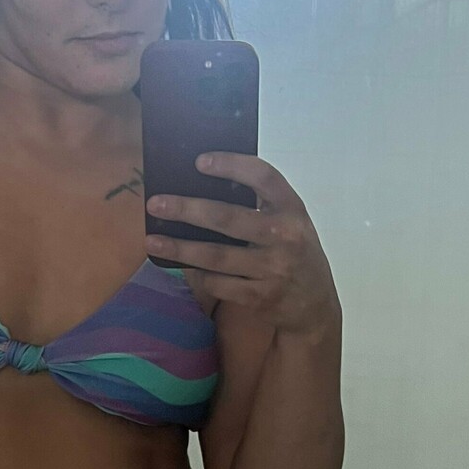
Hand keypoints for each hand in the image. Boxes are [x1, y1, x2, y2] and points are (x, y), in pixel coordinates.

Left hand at [146, 155, 339, 341]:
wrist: (315, 306)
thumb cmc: (294, 253)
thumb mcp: (291, 223)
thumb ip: (263, 205)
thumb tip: (205, 187)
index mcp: (292, 209)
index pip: (263, 177)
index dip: (231, 165)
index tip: (200, 161)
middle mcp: (284, 237)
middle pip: (227, 217)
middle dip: (186, 209)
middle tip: (156, 204)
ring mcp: (272, 269)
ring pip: (215, 256)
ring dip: (179, 248)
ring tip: (153, 241)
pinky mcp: (260, 297)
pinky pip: (218, 283)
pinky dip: (198, 275)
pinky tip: (184, 267)